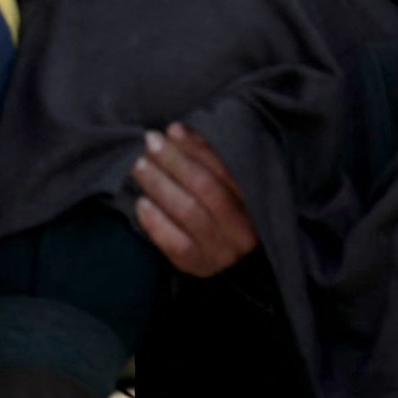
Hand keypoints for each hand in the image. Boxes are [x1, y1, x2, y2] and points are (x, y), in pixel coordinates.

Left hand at [130, 124, 259, 277]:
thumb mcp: (227, 182)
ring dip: (160, 185)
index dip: (197, 148)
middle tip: (149, 144)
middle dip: (174, 162)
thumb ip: (208, 158)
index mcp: (258, 201)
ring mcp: (223, 252)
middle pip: (206, 189)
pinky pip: (175, 244)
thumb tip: (176, 131)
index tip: (173, 130)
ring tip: (139, 166)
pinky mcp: (200, 267)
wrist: (226, 252)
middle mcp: (245, 229)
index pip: (226, 169)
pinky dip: (156, 222)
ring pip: (188, 213)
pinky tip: (141, 203)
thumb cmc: (224, 206)